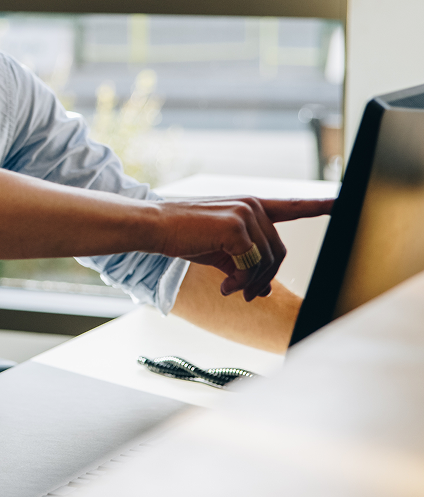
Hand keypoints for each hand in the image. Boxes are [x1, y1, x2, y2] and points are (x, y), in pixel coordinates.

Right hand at [157, 196, 332, 301]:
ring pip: (267, 261)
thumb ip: (245, 266)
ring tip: (229, 289)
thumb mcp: (219, 251)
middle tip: (244, 294)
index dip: (320, 206)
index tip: (341, 202)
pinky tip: (223, 286)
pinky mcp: (237, 227)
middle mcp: (253, 205)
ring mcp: (246, 213)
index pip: (292, 206)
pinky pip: (252, 265)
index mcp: (251, 207)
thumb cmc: (183, 236)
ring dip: (249, 283)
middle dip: (263, 278)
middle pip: (279, 252)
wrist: (155, 226)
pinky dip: (240, 282)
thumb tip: (262, 291)